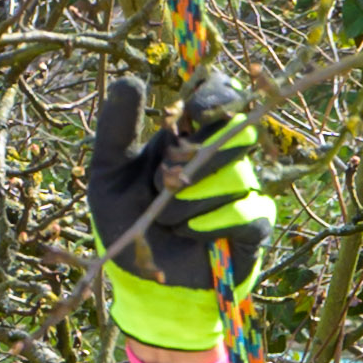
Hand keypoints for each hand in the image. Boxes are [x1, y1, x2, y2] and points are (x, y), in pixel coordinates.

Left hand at [89, 71, 274, 362]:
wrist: (142, 284)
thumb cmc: (127, 226)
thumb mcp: (107, 175)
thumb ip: (115, 127)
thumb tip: (132, 79)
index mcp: (189, 138)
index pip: (222, 98)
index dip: (214, 98)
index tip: (190, 115)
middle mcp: (221, 160)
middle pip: (237, 132)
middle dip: (197, 156)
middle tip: (165, 179)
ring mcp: (242, 191)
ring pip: (235, 176)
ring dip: (190, 200)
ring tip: (166, 220)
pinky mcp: (255, 226)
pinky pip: (246, 212)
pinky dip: (210, 224)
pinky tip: (188, 234)